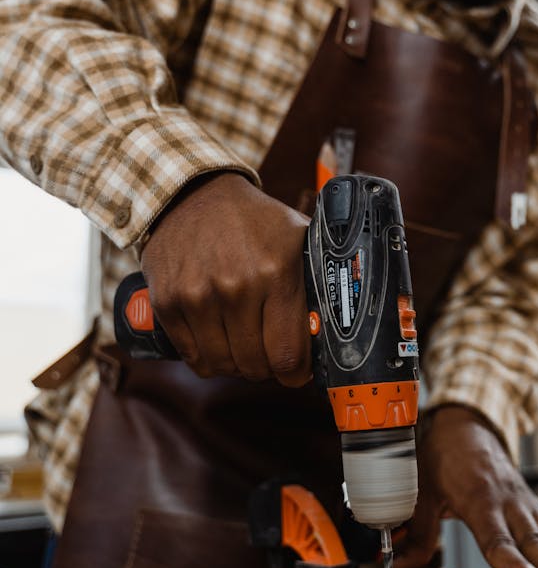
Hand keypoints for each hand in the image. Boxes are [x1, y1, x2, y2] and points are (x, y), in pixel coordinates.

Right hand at [140, 172, 310, 384]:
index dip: (295, 373)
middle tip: (269, 355)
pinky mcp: (168, 302)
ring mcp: (198, 295)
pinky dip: (207, 359)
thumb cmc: (253, 219)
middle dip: (266, 368)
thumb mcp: (298, 235)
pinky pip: (192, 357)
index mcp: (276, 272)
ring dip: (236, 365)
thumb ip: (320, 277)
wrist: (194, 194)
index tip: (296, 371)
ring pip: (222, 365)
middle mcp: (236, 286)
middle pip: (255, 365)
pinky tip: (218, 341)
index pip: (287, 353)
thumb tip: (339, 322)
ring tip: (243, 346)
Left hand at [393, 404, 537, 567]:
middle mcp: (509, 502)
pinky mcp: (537, 504)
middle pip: (534, 540)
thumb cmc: (441, 458)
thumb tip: (399, 563)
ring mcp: (527, 503)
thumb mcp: (422, 490)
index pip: (498, 539)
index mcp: (479, 499)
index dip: (516, 564)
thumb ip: (416, 530)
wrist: (465, 424)